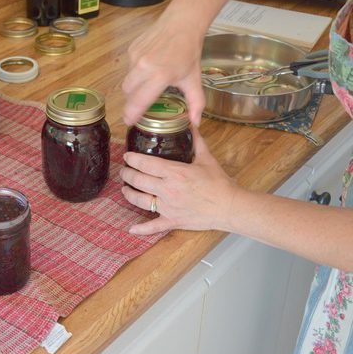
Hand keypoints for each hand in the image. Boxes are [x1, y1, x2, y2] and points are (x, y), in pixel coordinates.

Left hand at [119, 128, 239, 233]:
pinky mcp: (172, 221)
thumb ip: (197, 141)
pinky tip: (131, 228)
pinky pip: (153, 227)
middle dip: (127, 174)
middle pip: (138, 180)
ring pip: (139, 200)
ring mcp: (168, 207)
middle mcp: (167, 190)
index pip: (146, 163)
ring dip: (128, 194)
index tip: (127, 156)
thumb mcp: (207, 158)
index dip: (132, 159)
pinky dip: (141, 229)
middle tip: (124, 170)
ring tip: (124, 189)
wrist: (230, 207)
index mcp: (175, 173)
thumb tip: (192, 124)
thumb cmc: (219, 183)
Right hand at [122, 13, 205, 126]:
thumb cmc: (189, 52)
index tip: (128, 122)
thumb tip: (195, 123)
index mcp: (160, 76)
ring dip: (134, 86)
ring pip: (127, 80)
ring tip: (147, 83)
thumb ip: (195, 103)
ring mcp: (135, 56)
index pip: (138, 101)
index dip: (131, 114)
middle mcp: (143, 67)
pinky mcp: (131, 49)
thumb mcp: (194, 79)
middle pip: (128, 93)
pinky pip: (128, 67)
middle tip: (141, 102)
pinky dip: (135, 72)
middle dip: (132, 100)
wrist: (182, 23)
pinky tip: (148, 68)